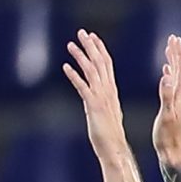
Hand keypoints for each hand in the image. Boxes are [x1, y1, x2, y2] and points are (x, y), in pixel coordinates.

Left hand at [62, 29, 129, 156]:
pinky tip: (65, 67)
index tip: (93, 37)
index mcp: (111, 91)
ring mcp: (101, 98)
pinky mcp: (93, 106)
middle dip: (91, 46)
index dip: (100, 49)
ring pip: (91, 72)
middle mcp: (108, 91)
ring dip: (80, 56)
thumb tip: (96, 97)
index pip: (107, 65)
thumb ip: (102, 102)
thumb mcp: (106, 113)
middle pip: (100, 63)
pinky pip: (83, 88)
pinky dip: (74, 76)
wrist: (115, 149)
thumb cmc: (110, 135)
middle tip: (82, 32)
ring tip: (70, 44)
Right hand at [151, 35, 180, 165]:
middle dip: (178, 53)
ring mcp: (180, 102)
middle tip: (173, 38)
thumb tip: (167, 76)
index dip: (178, 54)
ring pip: (179, 77)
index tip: (174, 39)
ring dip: (174, 62)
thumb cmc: (167, 137)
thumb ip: (166, 95)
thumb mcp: (166, 115)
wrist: (173, 154)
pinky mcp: (175, 107)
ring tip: (169, 50)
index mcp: (180, 96)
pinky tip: (166, 73)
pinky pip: (174, 86)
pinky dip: (170, 75)